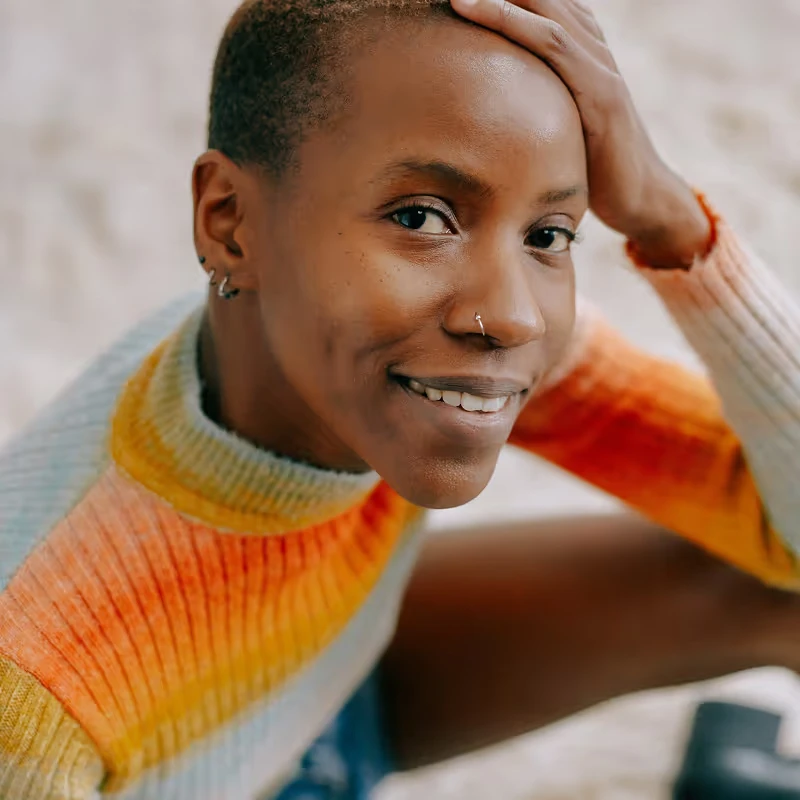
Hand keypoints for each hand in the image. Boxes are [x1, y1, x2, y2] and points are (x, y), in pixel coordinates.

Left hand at [449, 0, 711, 267]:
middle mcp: (594, 51)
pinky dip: (520, 23)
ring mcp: (602, 69)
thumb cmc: (596, 170)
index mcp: (584, 56)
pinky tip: (487, 9)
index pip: (544, 7)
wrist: (641, 199)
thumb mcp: (561, 131)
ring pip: (547, 12)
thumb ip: (536, 110)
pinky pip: (556, 47)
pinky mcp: (603, 95)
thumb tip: (490, 117)